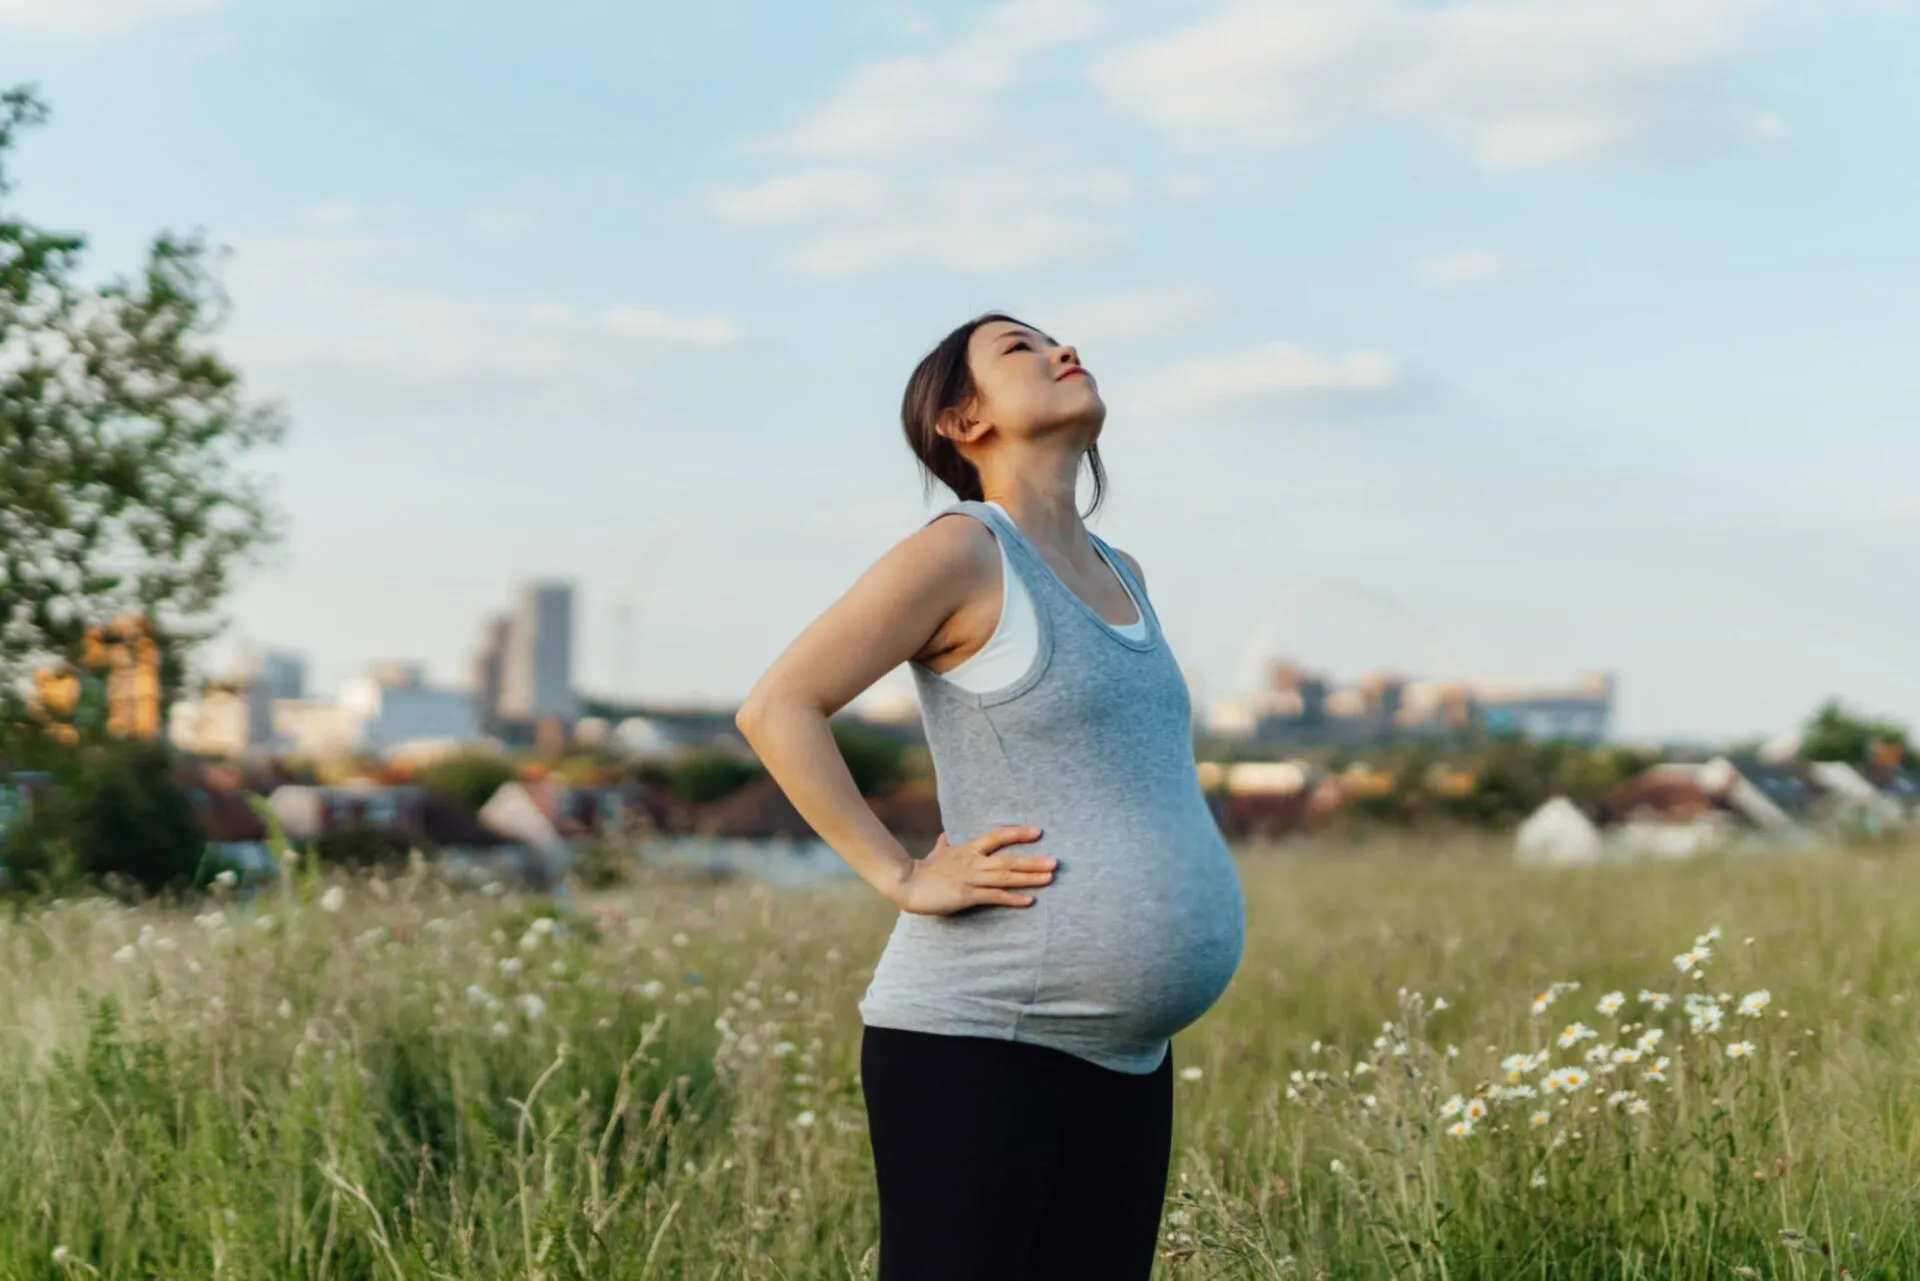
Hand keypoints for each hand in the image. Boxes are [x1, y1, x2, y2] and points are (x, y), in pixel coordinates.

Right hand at [890, 826, 1054, 916]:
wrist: (906, 883)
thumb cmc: (922, 870)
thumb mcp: (936, 853)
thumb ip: (944, 845)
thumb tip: (944, 836)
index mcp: (969, 849)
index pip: (998, 836)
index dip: (1018, 833)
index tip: (1038, 832)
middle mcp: (974, 862)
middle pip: (1009, 859)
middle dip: (1034, 861)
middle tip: (1056, 862)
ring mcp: (971, 878)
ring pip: (1005, 877)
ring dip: (1029, 878)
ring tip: (1049, 878)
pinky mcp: (966, 895)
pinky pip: (994, 896)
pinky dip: (1013, 898)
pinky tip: (1029, 901)